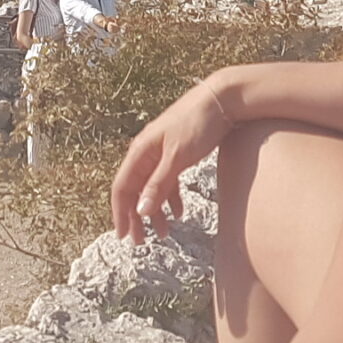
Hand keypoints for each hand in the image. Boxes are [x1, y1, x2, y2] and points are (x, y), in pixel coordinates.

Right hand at [110, 71, 238, 240]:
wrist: (222, 100)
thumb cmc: (197, 124)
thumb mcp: (178, 157)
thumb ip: (159, 183)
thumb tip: (141, 210)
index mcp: (140, 151)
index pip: (122, 187)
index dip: (120, 213)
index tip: (123, 236)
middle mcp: (146, 152)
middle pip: (135, 190)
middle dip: (136, 217)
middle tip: (141, 242)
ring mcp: (161, 153)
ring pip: (151, 188)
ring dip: (155, 211)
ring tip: (163, 234)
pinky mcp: (176, 153)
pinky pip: (167, 181)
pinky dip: (170, 198)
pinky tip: (179, 212)